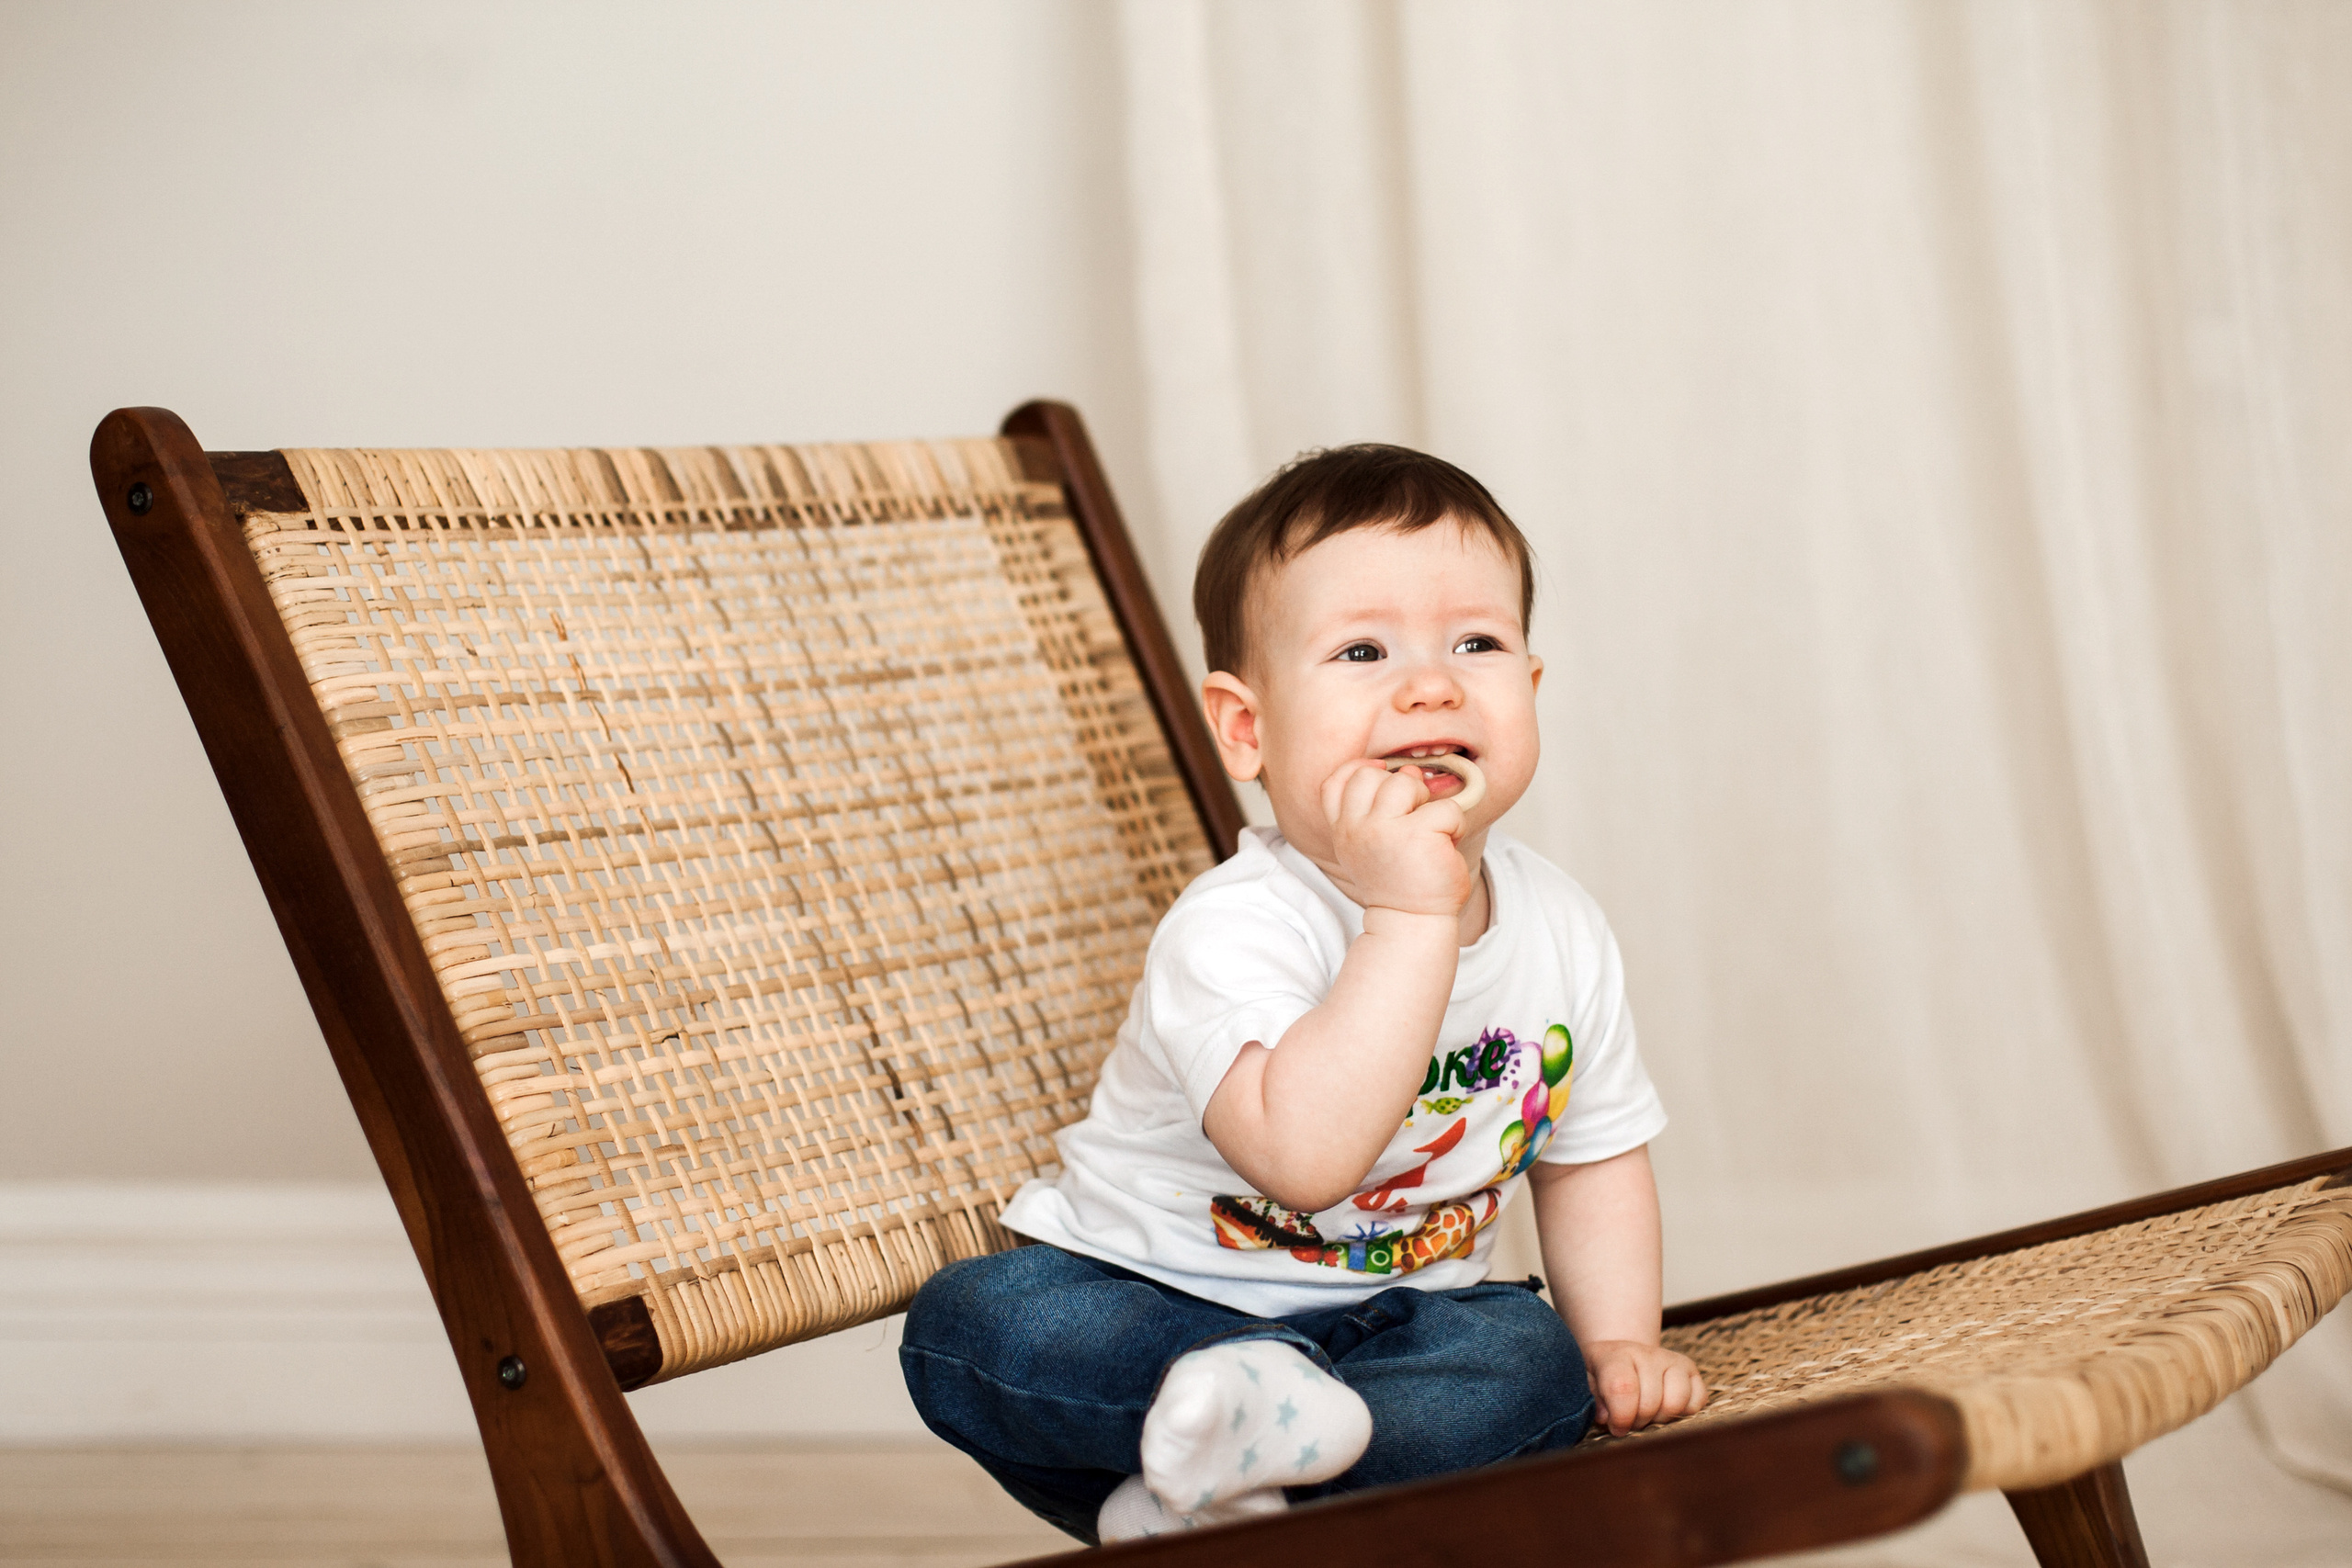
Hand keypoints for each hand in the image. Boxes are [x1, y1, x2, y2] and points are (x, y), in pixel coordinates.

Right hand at [1319, 758, 1470, 918]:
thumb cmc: (1399, 881)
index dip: (1359, 769)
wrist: (1411, 922)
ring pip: (1406, 782)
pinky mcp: (1417, 835)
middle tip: (1412, 814)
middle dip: (1398, 785)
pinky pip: (1447, 808)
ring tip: (1430, 829)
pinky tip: (1446, 847)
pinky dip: (1455, 825)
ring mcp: (1384, 831)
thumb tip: (1410, 771)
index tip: (1381, 775)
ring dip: (1426, 801)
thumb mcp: (1371, 846)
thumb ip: (1378, 809)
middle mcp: (1356, 829)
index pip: (1336, 782)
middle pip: (1370, 774)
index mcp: (1343, 831)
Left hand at [1581, 1341, 1707, 1435]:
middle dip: (1638, 1422)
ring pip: (1676, 1403)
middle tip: (1629, 1419)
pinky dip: (1683, 1413)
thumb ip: (1591, 1398)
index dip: (1621, 1416)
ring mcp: (1673, 1361)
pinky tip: (1664, 1408)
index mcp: (1617, 1355)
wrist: (1623, 1356)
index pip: (1623, 1387)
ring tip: (1646, 1415)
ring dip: (1660, 1419)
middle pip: (1651, 1402)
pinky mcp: (1692, 1372)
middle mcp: (1648, 1354)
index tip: (1615, 1427)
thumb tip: (1605, 1417)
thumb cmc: (1600, 1374)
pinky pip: (1697, 1402)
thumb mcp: (1585, 1381)